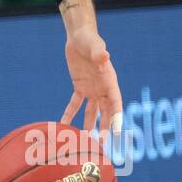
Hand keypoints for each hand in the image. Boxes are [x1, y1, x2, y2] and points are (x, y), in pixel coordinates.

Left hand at [60, 25, 123, 140]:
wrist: (79, 37)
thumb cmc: (90, 40)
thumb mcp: (95, 46)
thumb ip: (99, 53)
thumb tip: (103, 57)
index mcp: (110, 81)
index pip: (116, 104)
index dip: (117, 118)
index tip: (117, 133)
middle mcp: (103, 88)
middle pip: (105, 112)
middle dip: (105, 127)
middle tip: (103, 144)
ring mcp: (92, 89)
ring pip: (91, 112)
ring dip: (89, 125)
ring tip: (86, 140)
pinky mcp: (79, 87)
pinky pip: (75, 104)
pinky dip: (70, 113)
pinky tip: (64, 124)